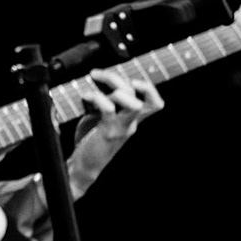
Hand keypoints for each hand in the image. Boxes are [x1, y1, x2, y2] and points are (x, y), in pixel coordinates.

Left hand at [66, 69, 162, 196]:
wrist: (85, 166)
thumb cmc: (92, 140)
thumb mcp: (101, 118)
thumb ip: (105, 103)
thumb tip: (96, 81)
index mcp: (133, 120)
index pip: (154, 103)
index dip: (148, 87)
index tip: (129, 76)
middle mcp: (132, 123)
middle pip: (138, 94)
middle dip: (116, 78)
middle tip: (96, 73)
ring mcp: (122, 128)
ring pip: (131, 101)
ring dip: (113, 87)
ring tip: (93, 84)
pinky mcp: (109, 132)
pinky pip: (109, 109)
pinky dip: (98, 97)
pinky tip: (86, 95)